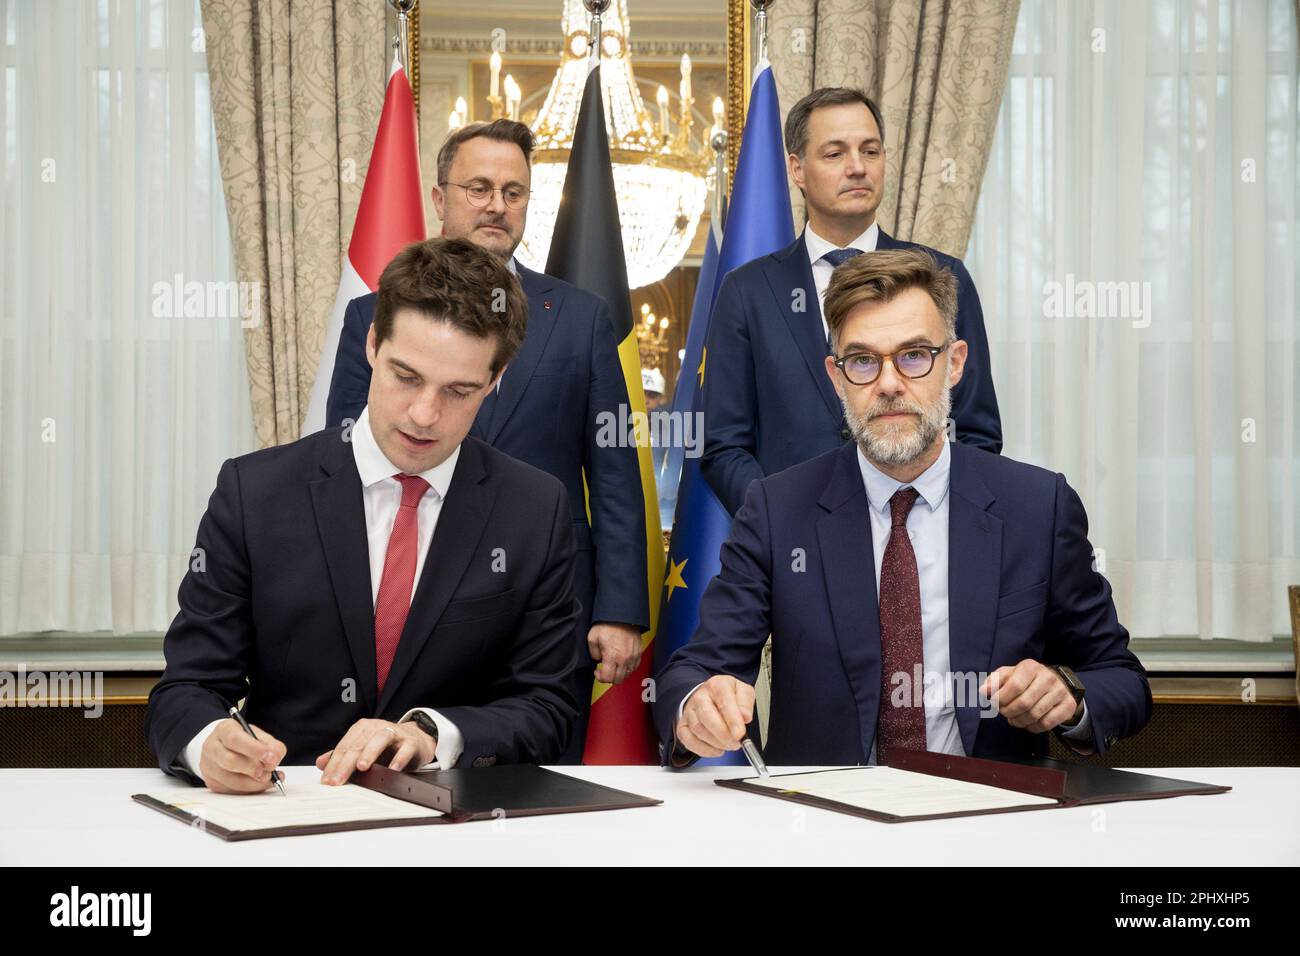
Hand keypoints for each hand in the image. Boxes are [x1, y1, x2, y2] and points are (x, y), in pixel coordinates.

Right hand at [200, 719, 286, 793]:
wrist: (225, 748)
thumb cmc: (244, 740)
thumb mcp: (259, 735)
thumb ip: (271, 745)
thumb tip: (274, 758)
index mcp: (224, 730)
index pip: (234, 739)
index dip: (254, 749)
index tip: (270, 757)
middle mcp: (211, 747)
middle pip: (230, 761)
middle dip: (253, 768)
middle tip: (270, 770)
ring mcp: (209, 766)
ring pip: (231, 780)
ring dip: (254, 783)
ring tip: (269, 778)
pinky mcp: (212, 782)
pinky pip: (232, 790)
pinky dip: (249, 789)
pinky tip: (260, 783)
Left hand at [315, 718, 435, 784]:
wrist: (416, 739)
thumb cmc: (386, 747)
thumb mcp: (362, 749)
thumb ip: (342, 756)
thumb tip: (320, 763)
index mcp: (362, 729)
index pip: (345, 747)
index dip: (334, 764)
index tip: (327, 781)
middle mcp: (377, 727)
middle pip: (358, 745)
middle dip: (346, 764)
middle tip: (338, 781)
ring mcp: (395, 733)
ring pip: (380, 740)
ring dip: (370, 753)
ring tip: (362, 767)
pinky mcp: (411, 741)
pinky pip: (405, 748)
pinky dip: (400, 758)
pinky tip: (393, 769)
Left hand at [587, 622, 642, 684]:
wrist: (622, 615)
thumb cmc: (608, 624)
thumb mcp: (592, 638)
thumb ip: (593, 653)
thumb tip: (598, 660)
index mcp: (612, 656)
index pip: (608, 678)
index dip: (600, 677)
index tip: (597, 672)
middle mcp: (625, 659)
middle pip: (618, 680)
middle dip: (609, 678)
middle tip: (604, 670)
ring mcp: (633, 656)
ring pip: (627, 675)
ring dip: (619, 674)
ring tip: (613, 666)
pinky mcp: (639, 652)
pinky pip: (635, 667)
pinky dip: (628, 668)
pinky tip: (622, 662)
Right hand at [675, 675, 754, 757]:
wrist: (709, 696)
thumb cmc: (727, 695)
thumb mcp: (743, 691)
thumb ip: (745, 702)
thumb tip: (745, 717)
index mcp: (717, 685)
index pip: (724, 702)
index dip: (732, 720)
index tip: (740, 734)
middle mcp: (700, 697)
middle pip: (707, 716)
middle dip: (723, 734)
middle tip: (736, 743)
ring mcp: (689, 711)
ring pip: (698, 730)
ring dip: (716, 743)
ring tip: (729, 744)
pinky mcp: (683, 726)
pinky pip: (689, 740)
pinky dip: (704, 749)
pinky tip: (717, 749)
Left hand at [981, 660, 1082, 733]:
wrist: (1055, 683)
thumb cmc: (1025, 680)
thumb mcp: (1008, 675)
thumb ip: (994, 682)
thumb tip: (983, 691)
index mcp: (1030, 667)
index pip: (1014, 686)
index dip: (1002, 699)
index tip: (996, 703)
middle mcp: (1048, 677)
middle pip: (1024, 703)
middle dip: (1009, 712)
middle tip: (1004, 713)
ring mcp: (1060, 691)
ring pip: (1035, 715)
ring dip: (1019, 721)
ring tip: (1014, 719)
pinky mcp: (1068, 705)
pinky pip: (1046, 724)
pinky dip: (1033, 727)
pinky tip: (1028, 723)